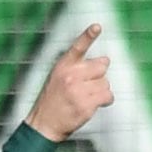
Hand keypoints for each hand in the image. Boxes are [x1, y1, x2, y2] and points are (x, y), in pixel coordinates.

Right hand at [24, 25, 112, 141]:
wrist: (44, 124)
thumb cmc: (53, 99)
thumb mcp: (57, 76)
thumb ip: (78, 67)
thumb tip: (105, 61)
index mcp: (63, 66)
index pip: (78, 47)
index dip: (88, 35)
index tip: (97, 26)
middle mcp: (71, 76)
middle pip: (102, 66)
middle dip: (99, 75)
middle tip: (87, 84)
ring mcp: (79, 91)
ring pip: (106, 82)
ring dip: (100, 89)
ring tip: (86, 96)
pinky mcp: (86, 105)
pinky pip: (107, 96)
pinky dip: (105, 100)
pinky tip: (94, 103)